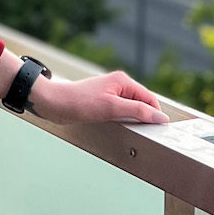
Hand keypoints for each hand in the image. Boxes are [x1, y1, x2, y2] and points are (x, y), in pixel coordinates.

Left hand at [29, 68, 167, 125]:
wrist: (53, 103)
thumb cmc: (78, 102)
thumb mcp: (111, 108)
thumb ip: (137, 111)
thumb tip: (160, 116)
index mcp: (123, 81)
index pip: (149, 98)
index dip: (156, 113)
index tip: (160, 129)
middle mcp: (118, 85)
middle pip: (142, 102)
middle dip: (145, 116)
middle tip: (145, 133)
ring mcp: (110, 93)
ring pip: (131, 108)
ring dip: (134, 119)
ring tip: (132, 130)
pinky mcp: (102, 102)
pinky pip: (120, 111)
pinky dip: (124, 120)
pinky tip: (120, 127)